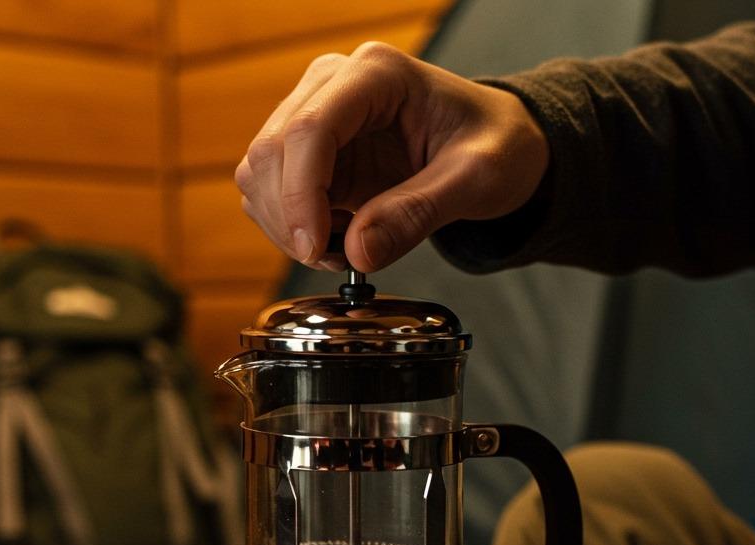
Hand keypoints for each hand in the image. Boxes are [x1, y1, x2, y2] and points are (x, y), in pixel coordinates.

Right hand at [235, 42, 548, 272]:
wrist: (493, 145)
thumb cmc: (495, 145)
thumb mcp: (476, 180)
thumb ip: (417, 214)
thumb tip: (358, 253)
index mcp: (377, 75)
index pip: (310, 130)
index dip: (301, 197)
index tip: (316, 249)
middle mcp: (333, 85)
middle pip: (271, 152)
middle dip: (293, 219)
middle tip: (337, 259)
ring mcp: (314, 116)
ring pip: (259, 175)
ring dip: (287, 227)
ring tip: (343, 248)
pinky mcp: (306, 154)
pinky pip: (269, 194)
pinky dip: (289, 229)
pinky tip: (334, 238)